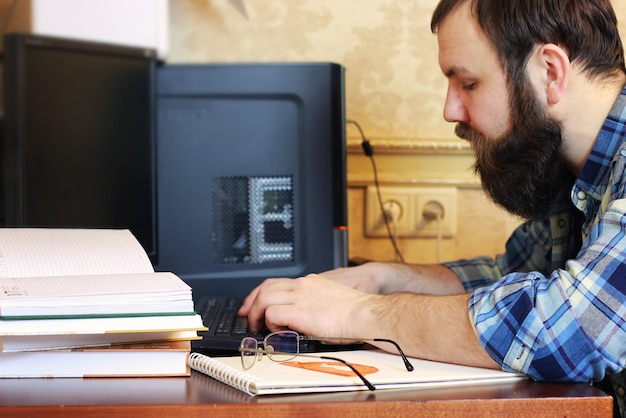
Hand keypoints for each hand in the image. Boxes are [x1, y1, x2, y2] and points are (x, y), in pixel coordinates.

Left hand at [238, 273, 373, 336]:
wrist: (366, 315)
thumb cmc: (356, 314)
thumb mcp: (331, 301)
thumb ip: (314, 305)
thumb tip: (303, 319)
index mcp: (311, 282)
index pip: (277, 282)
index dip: (260, 294)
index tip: (253, 304)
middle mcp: (303, 286)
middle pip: (265, 287)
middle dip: (251, 302)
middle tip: (247, 316)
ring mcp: (300, 296)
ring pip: (264, 298)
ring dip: (256, 314)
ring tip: (258, 327)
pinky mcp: (299, 311)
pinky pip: (272, 314)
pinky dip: (270, 324)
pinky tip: (279, 332)